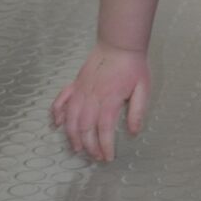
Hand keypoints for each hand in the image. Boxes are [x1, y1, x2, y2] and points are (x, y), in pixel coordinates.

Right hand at [51, 42, 150, 161]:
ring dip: (72, 136)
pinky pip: (61, 100)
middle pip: (85, 127)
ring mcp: (81, 90)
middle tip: (95, 157)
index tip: (108, 157)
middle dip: (89, 146)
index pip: (104, 129)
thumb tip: (133, 132)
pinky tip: (57, 124)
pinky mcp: (75, 84)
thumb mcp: (143, 87)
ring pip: (70, 118)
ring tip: (77, 148)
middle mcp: (92, 97)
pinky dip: (56, 113)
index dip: (105, 146)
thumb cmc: (133, 65)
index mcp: (110, 99)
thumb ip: (137, 111)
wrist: (119, 44)